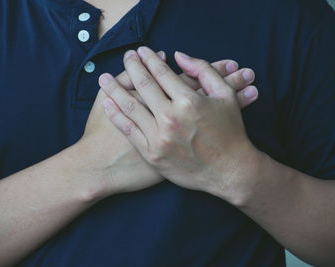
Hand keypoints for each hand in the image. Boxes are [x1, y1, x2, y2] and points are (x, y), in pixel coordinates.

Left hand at [100, 47, 259, 196]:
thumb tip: (179, 56)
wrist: (229, 171)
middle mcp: (171, 118)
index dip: (149, 59)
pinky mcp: (153, 155)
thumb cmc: (230, 132)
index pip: (162, 73)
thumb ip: (204, 71)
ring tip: (104, 77)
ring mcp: (160, 138)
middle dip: (132, 66)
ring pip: (131, 107)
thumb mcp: (225, 95)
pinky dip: (116, 115)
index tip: (141, 51)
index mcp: (189, 101)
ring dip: (115, 89)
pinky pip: (129, 131)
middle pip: (144, 85)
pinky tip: (108, 103)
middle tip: (125, 56)